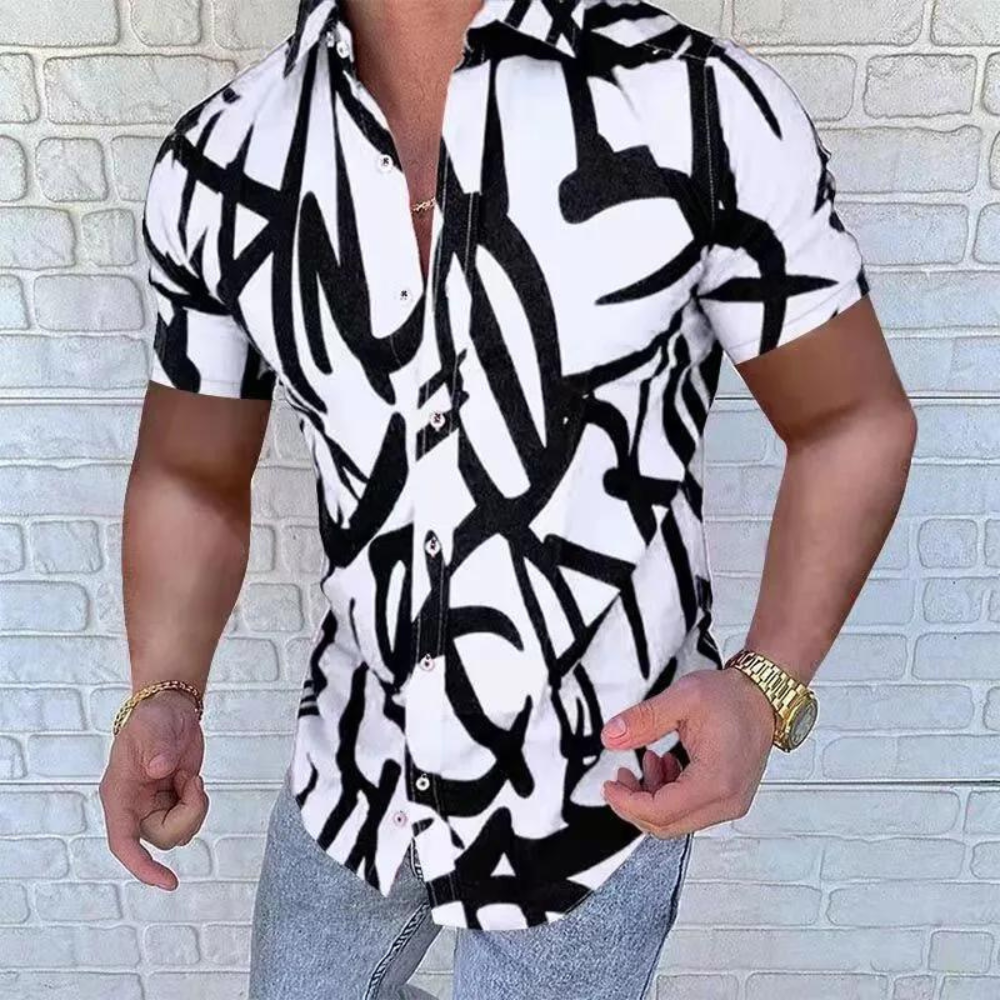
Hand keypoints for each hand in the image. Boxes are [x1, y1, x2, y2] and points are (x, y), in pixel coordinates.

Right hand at [99, 689, 208, 889]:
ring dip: (194, 808)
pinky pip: (190, 820)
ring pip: (180, 832)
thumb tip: (160, 770)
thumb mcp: (154, 728)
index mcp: (120, 797)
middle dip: (187, 815)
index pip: (124, 842)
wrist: (170, 711)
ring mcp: (154, 808)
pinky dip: (199, 803)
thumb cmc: (153, 719)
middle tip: (193, 782)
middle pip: (164, 838)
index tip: (169, 883)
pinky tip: (193, 780)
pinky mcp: (174, 803)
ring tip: (190, 777)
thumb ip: (156, 748)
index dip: (143, 867)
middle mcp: (134, 809)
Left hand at [599, 667, 775, 837]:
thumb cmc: (733, 698)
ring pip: (677, 820)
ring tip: (648, 760)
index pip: (660, 812)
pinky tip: (666, 765)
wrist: (763, 696)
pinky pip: (690, 810)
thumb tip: (613, 736)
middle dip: (635, 803)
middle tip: (620, 777)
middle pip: (667, 824)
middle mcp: (727, 800)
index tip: (610, 786)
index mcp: (716, 781)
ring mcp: (730, 802)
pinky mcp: (728, 798)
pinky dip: (669, 793)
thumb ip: (643, 719)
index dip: (627, 803)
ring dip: (653, 795)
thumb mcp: (682, 698)